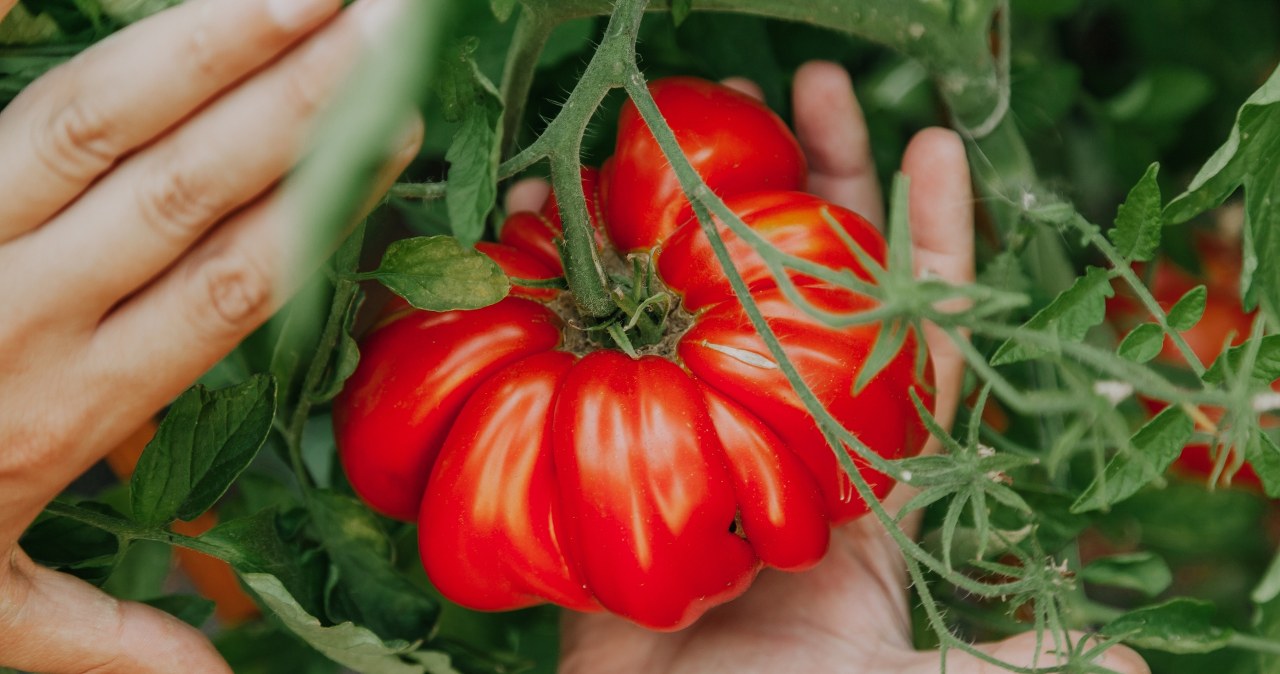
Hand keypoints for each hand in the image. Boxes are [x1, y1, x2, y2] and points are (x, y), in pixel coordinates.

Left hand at [0, 0, 421, 671]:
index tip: (401, 127)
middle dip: (298, 97)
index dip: (325, 204)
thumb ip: (102, 642)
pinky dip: (7, 15)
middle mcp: (19, 310)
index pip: (233, 286)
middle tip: (387, 17)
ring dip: (202, 46)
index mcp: (64, 408)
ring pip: (87, 125)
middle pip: (186, 185)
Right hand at [531, 62, 1152, 673]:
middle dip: (815, 185)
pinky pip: (586, 359)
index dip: (927, 247)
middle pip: (804, 291)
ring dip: (691, 211)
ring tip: (681, 120)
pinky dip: (568, 290)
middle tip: (807, 88)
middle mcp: (778, 439)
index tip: (934, 147)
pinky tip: (547, 225)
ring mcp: (689, 438)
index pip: (906, 341)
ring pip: (699, 303)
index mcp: (863, 478)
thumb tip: (1124, 655)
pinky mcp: (605, 457)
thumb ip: (1005, 665)